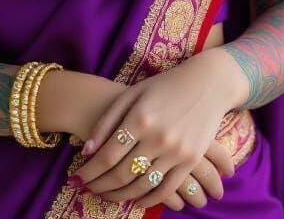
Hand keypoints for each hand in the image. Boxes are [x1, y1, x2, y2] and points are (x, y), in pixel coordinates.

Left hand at [68, 53, 237, 209]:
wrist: (208, 83)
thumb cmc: (164, 85)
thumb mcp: (132, 93)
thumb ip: (108, 120)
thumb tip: (86, 151)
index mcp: (140, 118)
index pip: (107, 156)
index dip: (89, 172)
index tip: (75, 179)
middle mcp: (158, 137)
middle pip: (122, 174)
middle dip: (99, 185)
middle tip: (87, 189)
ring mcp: (177, 151)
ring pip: (142, 185)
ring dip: (120, 196)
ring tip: (105, 196)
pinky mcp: (191, 160)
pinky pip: (167, 188)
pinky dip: (149, 200)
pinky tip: (135, 200)